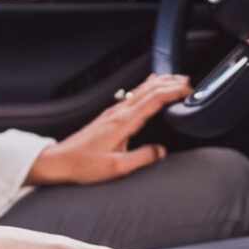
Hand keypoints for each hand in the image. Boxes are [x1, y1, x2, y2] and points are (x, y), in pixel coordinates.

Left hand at [26, 74, 191, 185]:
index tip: (189, 92)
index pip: (154, 99)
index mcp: (124, 122)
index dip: (173, 92)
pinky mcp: (109, 116)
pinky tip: (149, 85)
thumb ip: (142, 157)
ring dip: (160, 83)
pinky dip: (146, 87)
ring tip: (175, 80)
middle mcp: (118, 112)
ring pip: (140, 90)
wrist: (60, 161)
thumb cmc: (84, 164)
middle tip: (188, 83)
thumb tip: (161, 151)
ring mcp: (113, 112)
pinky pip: (132, 95)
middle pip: (149, 90)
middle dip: (170, 83)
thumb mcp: (117, 167)